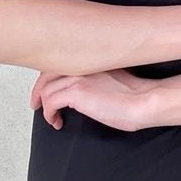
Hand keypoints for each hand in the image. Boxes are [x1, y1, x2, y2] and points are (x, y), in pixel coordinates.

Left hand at [29, 67, 159, 131]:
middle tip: (35, 103)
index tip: (46, 88)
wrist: (144, 102)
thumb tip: (86, 90)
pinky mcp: (75, 92)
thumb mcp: (114, 78)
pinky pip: (50, 102)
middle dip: (38, 89)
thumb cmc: (136, 96)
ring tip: (50, 117)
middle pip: (47, 73)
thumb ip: (96, 77)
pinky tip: (57, 122)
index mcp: (90, 59)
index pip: (59, 63)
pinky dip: (49, 114)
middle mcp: (80, 63)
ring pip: (46, 88)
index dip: (49, 77)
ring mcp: (77, 76)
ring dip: (44, 105)